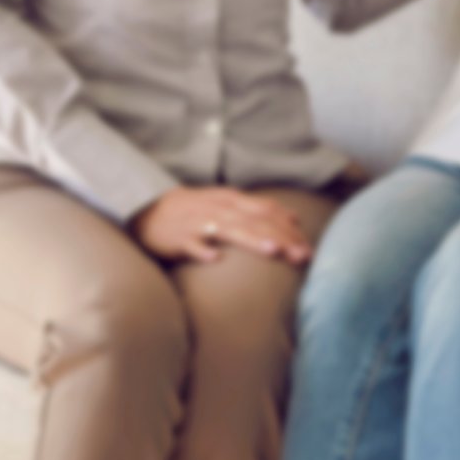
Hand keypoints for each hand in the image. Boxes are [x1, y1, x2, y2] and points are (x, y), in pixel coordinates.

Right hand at [130, 186, 314, 265]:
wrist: (151, 211)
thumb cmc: (196, 212)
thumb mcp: (228, 205)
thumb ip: (258, 210)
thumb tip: (293, 217)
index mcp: (232, 200)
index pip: (267, 211)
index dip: (289, 228)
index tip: (309, 247)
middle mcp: (218, 208)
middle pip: (254, 221)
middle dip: (280, 238)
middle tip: (302, 256)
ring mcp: (198, 222)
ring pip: (228, 230)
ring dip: (251, 239)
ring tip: (271, 251)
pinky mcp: (179, 237)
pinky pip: (191, 244)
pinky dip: (203, 250)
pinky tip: (215, 259)